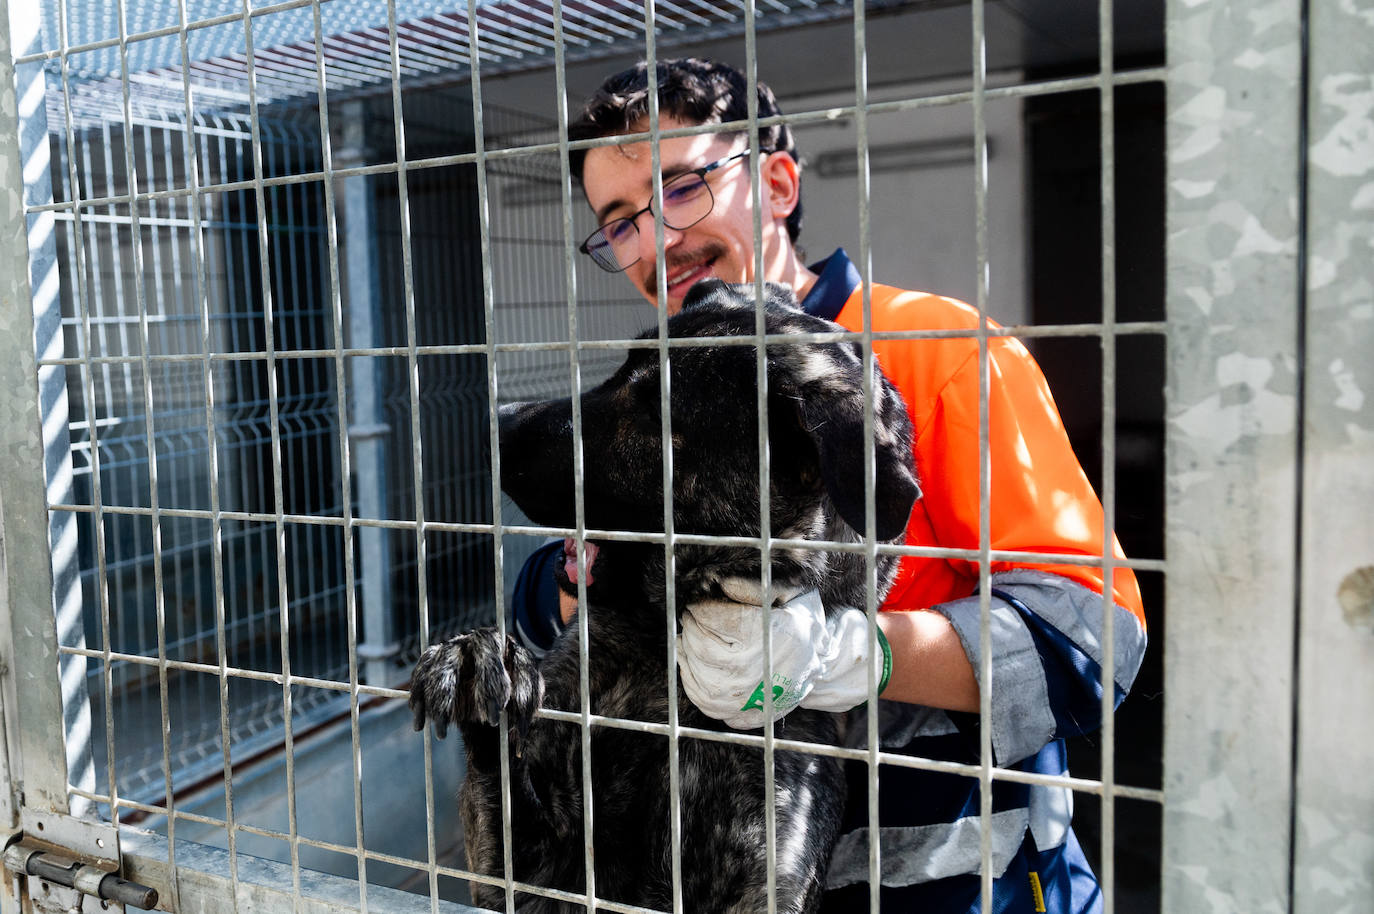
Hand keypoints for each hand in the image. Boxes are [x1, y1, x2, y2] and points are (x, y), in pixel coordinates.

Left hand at [677, 579, 890, 729]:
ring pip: (699, 675)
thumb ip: (754, 587)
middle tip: (690, 617)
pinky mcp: (744, 716)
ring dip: (687, 652)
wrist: (824, 665)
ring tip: (688, 636)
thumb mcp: (787, 594)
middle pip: (703, 648)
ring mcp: (751, 699)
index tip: (697, 603)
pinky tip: (693, 662)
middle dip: (692, 628)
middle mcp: (761, 672)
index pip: (716, 621)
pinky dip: (691, 679)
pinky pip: (703, 701)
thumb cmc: (801, 623)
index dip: (701, 610)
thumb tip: (722, 583)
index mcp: (771, 637)